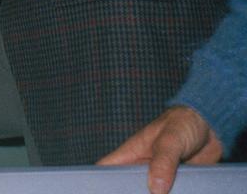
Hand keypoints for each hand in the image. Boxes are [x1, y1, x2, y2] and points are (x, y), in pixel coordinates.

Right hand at [98, 105, 222, 193]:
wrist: (210, 128)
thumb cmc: (183, 123)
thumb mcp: (171, 139)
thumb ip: (163, 162)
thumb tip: (155, 190)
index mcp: (132, 153)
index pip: (107, 168)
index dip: (99, 181)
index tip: (99, 192)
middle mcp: (143, 168)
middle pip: (128, 187)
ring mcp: (161, 178)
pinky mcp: (177, 186)